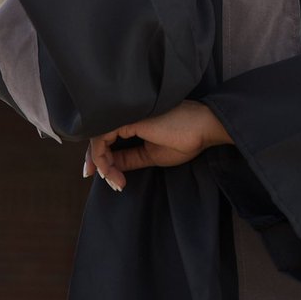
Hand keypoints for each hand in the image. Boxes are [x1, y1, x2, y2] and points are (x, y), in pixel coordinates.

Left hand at [83, 101, 232, 191]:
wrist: (203, 128)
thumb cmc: (185, 140)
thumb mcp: (151, 154)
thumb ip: (129, 158)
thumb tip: (110, 165)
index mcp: (133, 123)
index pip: (107, 138)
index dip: (102, 158)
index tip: (109, 179)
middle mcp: (127, 117)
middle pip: (99, 137)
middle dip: (97, 162)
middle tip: (104, 182)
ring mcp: (126, 117)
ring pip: (98, 139)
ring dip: (102, 164)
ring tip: (115, 182)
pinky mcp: (127, 120)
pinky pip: (102, 139)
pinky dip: (102, 158)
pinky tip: (111, 173)